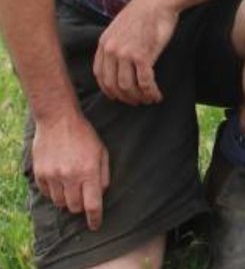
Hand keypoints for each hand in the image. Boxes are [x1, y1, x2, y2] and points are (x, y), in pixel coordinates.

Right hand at [33, 111, 108, 230]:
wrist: (58, 119)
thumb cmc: (83, 134)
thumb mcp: (101, 150)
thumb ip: (104, 174)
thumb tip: (101, 194)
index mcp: (89, 171)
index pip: (92, 205)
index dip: (95, 219)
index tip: (95, 225)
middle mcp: (70, 176)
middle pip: (75, 208)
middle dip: (81, 206)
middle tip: (82, 195)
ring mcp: (53, 175)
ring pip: (60, 204)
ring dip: (67, 199)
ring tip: (70, 185)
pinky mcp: (40, 173)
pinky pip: (47, 194)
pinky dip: (54, 192)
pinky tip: (59, 180)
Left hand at [93, 0, 177, 104]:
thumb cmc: (144, 11)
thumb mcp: (120, 26)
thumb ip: (115, 43)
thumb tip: (118, 62)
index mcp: (104, 43)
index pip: (100, 75)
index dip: (109, 90)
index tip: (119, 95)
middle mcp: (111, 49)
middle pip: (114, 85)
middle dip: (126, 97)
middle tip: (137, 101)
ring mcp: (126, 53)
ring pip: (128, 87)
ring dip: (140, 97)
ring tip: (149, 99)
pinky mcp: (143, 55)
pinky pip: (145, 83)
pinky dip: (151, 92)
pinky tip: (157, 95)